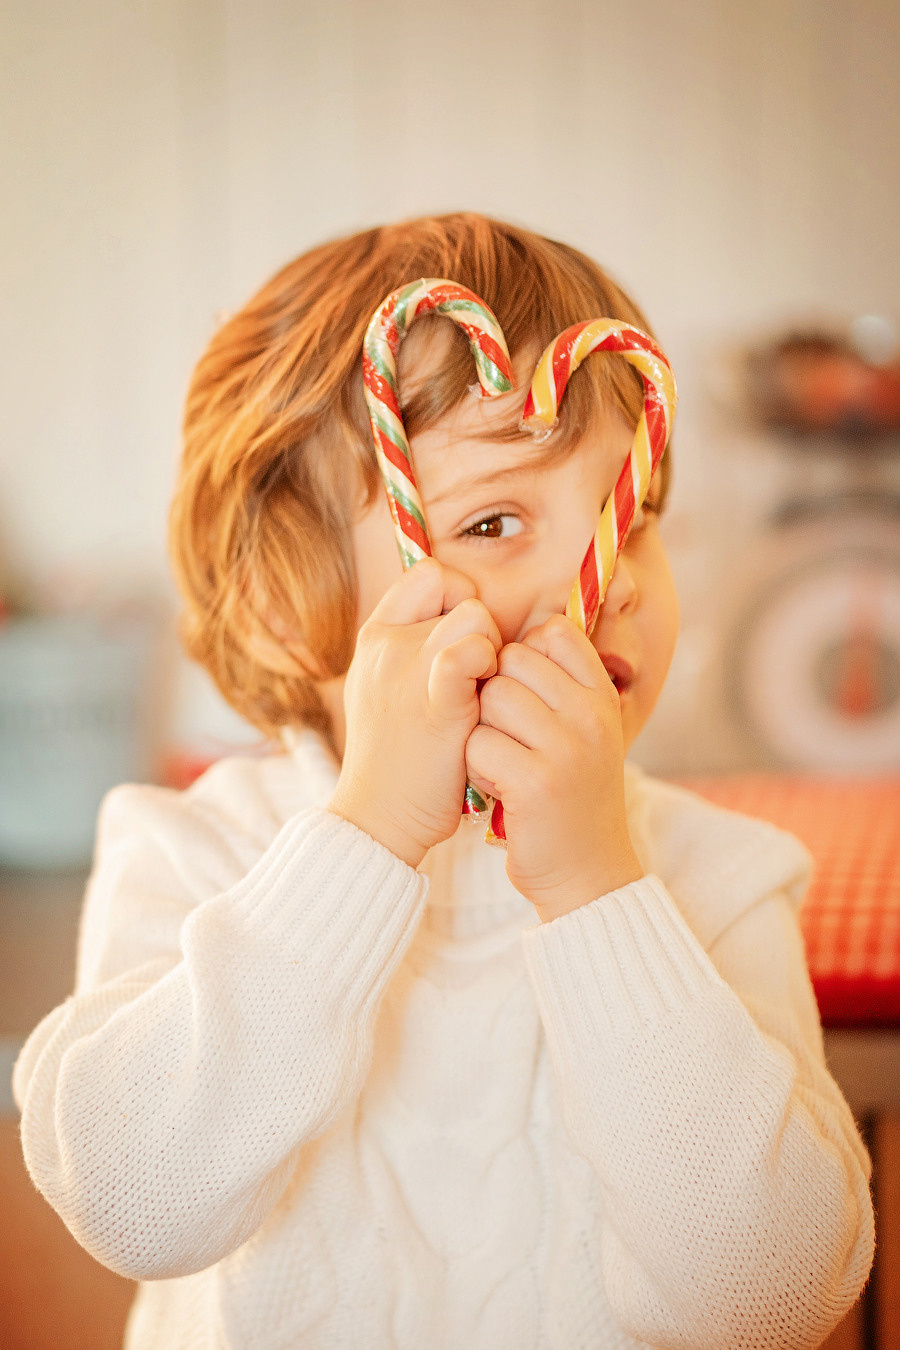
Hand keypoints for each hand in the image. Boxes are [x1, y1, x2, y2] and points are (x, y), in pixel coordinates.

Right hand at [328, 557, 501, 868]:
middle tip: (481, 675)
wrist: (378, 817)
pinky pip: (471, 651)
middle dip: (484, 629)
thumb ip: (413, 649)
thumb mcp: (385, 688)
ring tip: (484, 691)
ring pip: (477, 617)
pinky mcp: (435, 702)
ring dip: (494, 650)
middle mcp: (386, 644)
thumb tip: (463, 623)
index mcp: (375, 637)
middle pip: (461, 593)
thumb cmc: (396, 758)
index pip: (430, 575)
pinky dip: (488, 667)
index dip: (460, 598)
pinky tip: (484, 702)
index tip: (467, 641)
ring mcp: (407, 669)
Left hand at [465, 614, 642, 919]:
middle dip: (494, 694)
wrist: (588, 873)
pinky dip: (476, 766)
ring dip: (482, 729)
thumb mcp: (585, 733)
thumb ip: (559, 686)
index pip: (553, 633)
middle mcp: (592, 715)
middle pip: (511, 660)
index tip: (524, 695)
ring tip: (503, 761)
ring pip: (490, 697)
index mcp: (602, 696)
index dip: (522, 656)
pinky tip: (497, 786)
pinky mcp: (535, 782)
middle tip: (509, 736)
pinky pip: (478, 743)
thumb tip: (508, 637)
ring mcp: (567, 748)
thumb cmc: (572, 795)